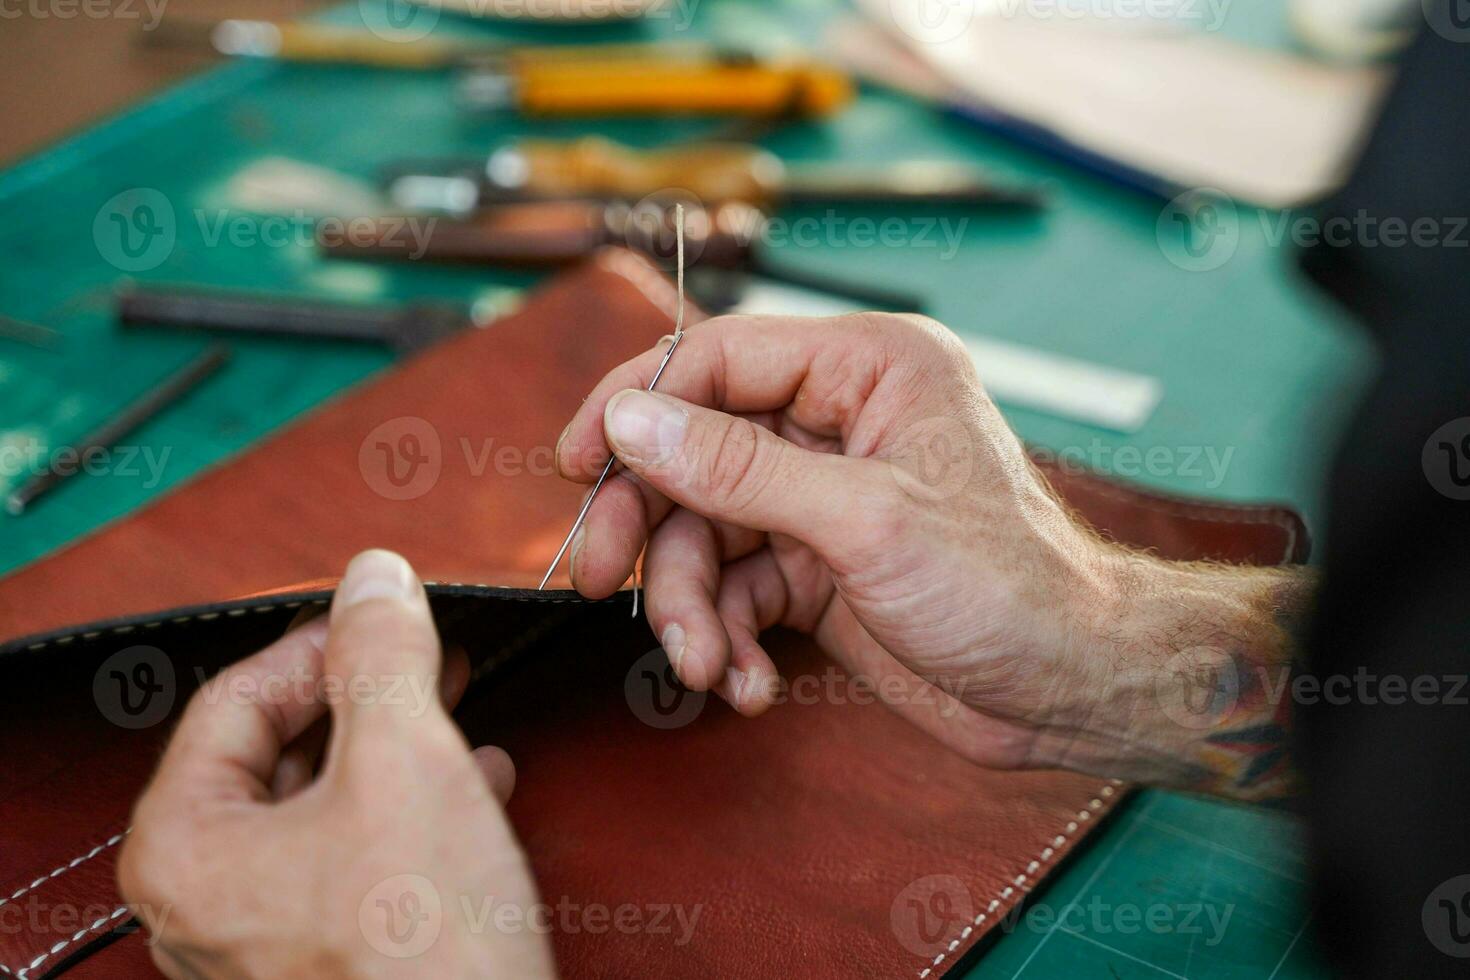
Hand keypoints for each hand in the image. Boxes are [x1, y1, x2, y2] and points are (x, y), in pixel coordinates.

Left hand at [117, 550, 555, 978]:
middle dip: (364, 692)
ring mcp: (266, 939)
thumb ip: (381, 655)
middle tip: (422, 651)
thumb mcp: (406, 763)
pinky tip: (477, 782)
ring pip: (326, 803)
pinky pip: (358, 857)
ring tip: (454, 705)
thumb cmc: (423, 953)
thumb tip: (374, 577)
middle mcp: (207, 901)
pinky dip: (414, 805)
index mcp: (185, 848)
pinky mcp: (330, 961)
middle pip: (278, 752)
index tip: (384, 613)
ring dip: (396, 742)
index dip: (319, 641)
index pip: (235, 701)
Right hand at [557, 313, 1308, 799]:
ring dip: (691, 605)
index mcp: (868, 368)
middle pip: (695, 451)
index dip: (637, 404)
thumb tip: (632, 420)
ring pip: (705, 532)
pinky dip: (729, 637)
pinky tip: (748, 681)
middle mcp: (839, 422)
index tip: (578, 463)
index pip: (719, 358)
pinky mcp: (818, 566)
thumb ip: (737, 470)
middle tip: (602, 578)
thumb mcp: (865, 521)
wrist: (1071, 690)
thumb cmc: (1010, 587)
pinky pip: (736, 588)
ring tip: (708, 664)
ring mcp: (824, 498)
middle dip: (651, 524)